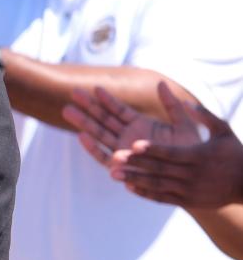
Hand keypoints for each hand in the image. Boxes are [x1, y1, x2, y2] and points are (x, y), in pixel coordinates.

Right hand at [62, 84, 181, 167]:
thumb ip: (171, 105)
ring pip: (99, 134)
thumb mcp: (184, 124)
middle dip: (88, 106)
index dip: (107, 98)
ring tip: (67, 110)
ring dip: (83, 122)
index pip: (119, 109)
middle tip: (73, 92)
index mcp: (141, 124)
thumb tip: (160, 83)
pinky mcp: (122, 167)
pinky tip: (81, 136)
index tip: (95, 87)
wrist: (191, 176)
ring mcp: (123, 151)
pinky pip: (103, 157)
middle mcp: (128, 136)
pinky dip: (93, 148)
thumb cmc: (191, 151)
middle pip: (103, 119)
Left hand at [110, 83, 242, 208]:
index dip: (152, 149)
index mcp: (199, 156)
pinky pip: (162, 198)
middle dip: (136, 163)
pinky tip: (129, 187)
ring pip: (157, 185)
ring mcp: (189, 190)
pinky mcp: (188, 201)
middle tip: (115, 158)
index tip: (133, 144)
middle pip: (160, 169)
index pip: (171, 153)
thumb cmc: (235, 154)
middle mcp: (193, 174)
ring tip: (113, 173)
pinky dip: (145, 193)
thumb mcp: (223, 131)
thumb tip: (186, 100)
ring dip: (135, 179)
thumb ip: (204, 115)